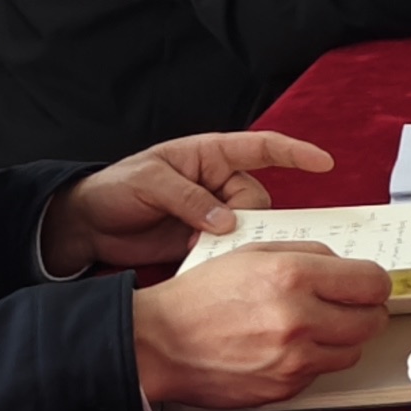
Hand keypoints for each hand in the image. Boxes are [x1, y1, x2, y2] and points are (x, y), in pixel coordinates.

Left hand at [43, 131, 330, 274]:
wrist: (87, 226)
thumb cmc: (115, 189)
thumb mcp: (149, 183)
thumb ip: (188, 198)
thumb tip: (225, 222)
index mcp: (210, 156)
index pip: (261, 148)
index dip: (295, 153)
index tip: (324, 163)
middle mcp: (218, 183)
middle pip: (258, 198)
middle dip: (248, 216)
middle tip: (218, 233)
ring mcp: (212, 214)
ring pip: (248, 227)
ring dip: (234, 241)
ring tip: (199, 247)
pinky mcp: (202, 242)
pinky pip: (228, 250)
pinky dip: (223, 258)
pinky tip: (202, 262)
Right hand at [130, 245, 392, 410]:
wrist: (158, 343)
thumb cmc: (200, 298)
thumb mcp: (254, 253)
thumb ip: (309, 255)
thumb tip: (347, 266)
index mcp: (294, 277)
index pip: (373, 283)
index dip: (374, 283)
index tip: (368, 285)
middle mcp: (298, 320)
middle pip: (372, 321)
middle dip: (364, 311)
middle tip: (347, 305)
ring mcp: (293, 360)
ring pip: (352, 351)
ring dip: (341, 338)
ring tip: (312, 325)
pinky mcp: (284, 389)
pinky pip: (321, 373)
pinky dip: (313, 361)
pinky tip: (287, 347)